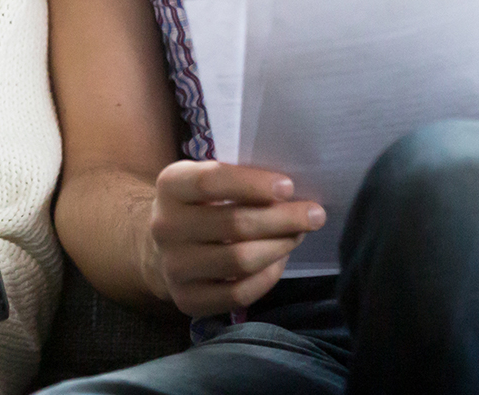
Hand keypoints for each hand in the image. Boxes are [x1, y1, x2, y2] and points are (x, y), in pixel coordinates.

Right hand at [142, 160, 324, 316]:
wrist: (164, 248)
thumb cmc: (200, 205)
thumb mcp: (206, 180)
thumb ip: (238, 180)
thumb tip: (290, 193)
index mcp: (170, 186)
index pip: (211, 181)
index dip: (253, 184)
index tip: (289, 187)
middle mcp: (165, 227)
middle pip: (235, 224)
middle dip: (283, 219)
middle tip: (314, 215)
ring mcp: (174, 267)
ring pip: (241, 261)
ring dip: (280, 247)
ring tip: (298, 235)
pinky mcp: (187, 299)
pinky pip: (239, 293)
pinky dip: (267, 277)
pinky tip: (279, 260)